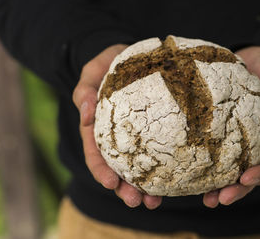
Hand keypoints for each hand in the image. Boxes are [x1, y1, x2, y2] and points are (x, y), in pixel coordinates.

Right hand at [72, 44, 161, 209]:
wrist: (134, 56)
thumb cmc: (109, 64)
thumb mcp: (93, 71)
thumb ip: (85, 88)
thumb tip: (84, 112)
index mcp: (98, 128)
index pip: (96, 153)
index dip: (101, 171)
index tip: (111, 184)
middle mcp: (117, 138)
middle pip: (117, 169)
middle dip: (125, 189)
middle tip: (137, 202)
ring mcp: (137, 137)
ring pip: (138, 168)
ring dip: (144, 188)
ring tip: (154, 202)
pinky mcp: (156, 132)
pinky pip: (160, 153)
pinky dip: (165, 169)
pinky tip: (175, 181)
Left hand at [203, 46, 259, 207]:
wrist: (246, 58)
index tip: (246, 178)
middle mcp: (259, 143)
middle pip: (253, 174)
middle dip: (239, 189)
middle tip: (221, 199)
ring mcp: (241, 141)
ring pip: (234, 171)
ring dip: (223, 188)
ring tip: (208, 200)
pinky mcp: (224, 135)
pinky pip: (218, 155)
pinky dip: (208, 169)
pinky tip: (194, 178)